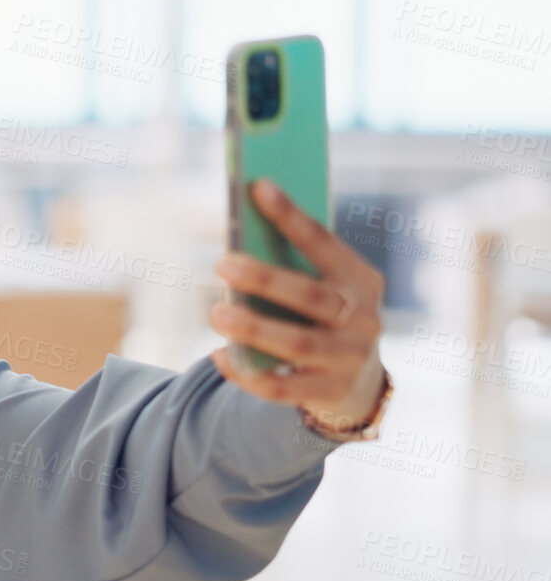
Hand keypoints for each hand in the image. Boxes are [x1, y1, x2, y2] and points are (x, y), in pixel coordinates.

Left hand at [208, 178, 387, 429]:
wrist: (356, 385)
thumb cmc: (322, 321)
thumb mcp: (323, 290)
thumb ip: (293, 268)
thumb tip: (239, 236)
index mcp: (361, 281)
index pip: (325, 244)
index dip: (292, 216)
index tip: (259, 187)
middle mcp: (363, 319)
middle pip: (311, 296)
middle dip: (266, 279)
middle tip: (222, 264)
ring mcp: (348, 359)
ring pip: (297, 343)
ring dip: (254, 328)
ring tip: (217, 314)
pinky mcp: (328, 394)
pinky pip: (281, 387)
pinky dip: (247, 372)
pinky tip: (219, 356)